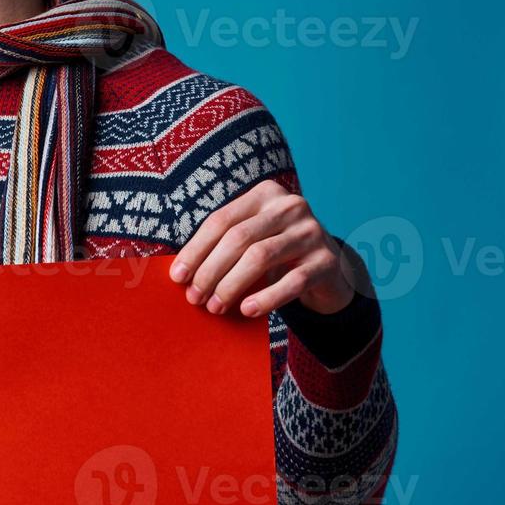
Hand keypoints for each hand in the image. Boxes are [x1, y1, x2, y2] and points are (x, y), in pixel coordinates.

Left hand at [169, 179, 352, 317]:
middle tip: (195, 298)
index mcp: (265, 194)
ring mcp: (311, 231)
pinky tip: (247, 309)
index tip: (177, 277)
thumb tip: (181, 273)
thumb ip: (223, 246)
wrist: (326, 268)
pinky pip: (292, 281)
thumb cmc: (276, 253)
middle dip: (210, 270)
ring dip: (231, 285)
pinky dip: (266, 297)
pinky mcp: (327, 260)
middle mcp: (289, 206)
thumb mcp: (251, 239)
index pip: (221, 220)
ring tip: (215, 306)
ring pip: (261, 257)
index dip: (196, 250)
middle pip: (239, 238)